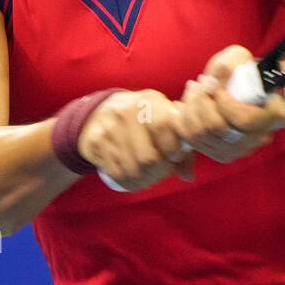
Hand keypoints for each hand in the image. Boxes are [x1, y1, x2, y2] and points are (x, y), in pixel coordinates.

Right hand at [78, 89, 194, 191]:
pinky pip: (117, 175)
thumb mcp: (163, 120)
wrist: (100, 112)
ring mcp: (108, 127)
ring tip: (151, 176)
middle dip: (160, 171)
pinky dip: (131, 183)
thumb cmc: (143, 120)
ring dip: (146, 180)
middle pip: (148, 157)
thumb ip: (181, 145)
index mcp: (149, 101)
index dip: (173, 148)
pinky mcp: (96, 143)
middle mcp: (126, 111)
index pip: (163, 127)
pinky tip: (137, 179)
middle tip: (164, 171)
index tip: (175, 157)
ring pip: (132, 170)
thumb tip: (188, 176)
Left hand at [177, 45, 284, 163]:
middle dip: (200, 102)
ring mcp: (240, 150)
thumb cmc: (246, 72)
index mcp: (273, 115)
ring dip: (189, 110)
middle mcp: (258, 138)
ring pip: (201, 136)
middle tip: (197, 83)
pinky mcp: (222, 154)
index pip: (242, 118)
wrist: (250, 91)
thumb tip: (216, 74)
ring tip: (191, 90)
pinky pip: (193, 142)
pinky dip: (182, 122)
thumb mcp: (241, 59)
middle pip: (217, 128)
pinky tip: (183, 106)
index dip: (221, 100)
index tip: (212, 82)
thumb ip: (230, 64)